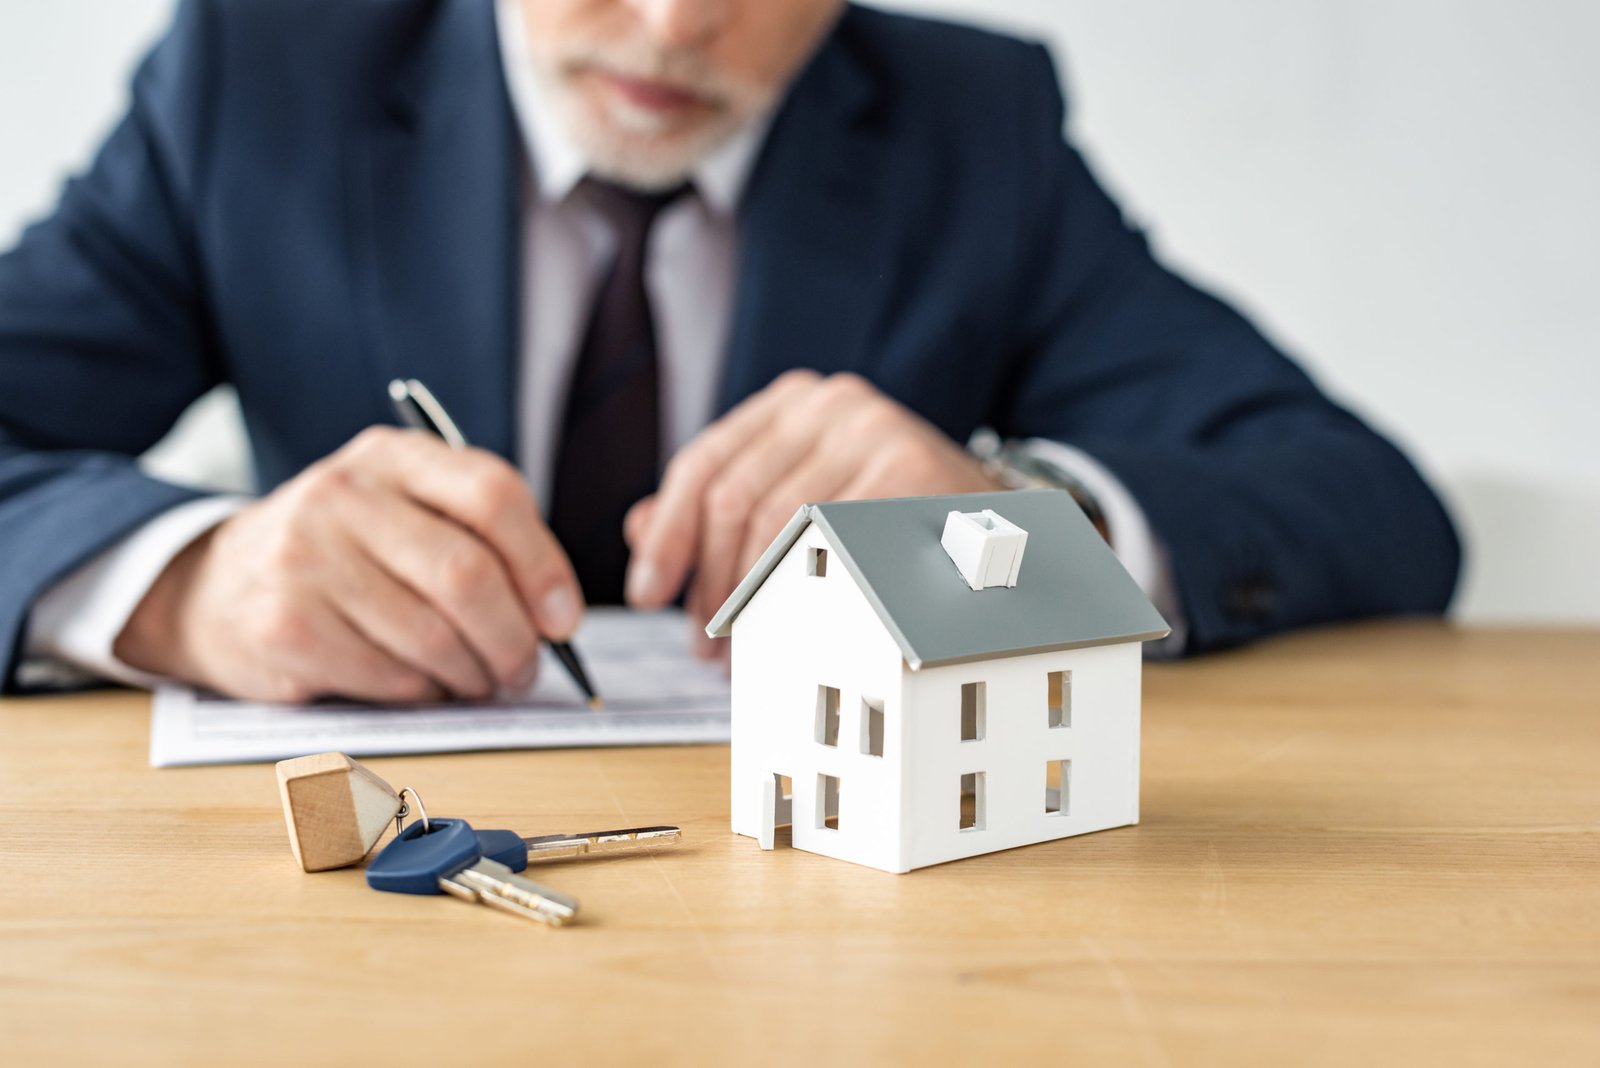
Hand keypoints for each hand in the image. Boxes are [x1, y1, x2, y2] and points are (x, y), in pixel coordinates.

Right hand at [114, 427, 582, 702]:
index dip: (543, 564)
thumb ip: (478, 537)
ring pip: (433, 636)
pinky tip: (423, 685)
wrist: (215, 586)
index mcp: (392, 456)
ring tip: (479, 681)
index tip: (563, 618)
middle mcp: (344, 495)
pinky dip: (424, 692)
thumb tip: (555, 616)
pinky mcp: (285, 626)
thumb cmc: (343, 553)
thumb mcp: (402, 509)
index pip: (493, 494)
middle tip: (525, 669)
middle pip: (468, 574)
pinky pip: (390, 675)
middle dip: (514, 638)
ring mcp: (306, 558)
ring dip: (473, 675)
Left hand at [622, 370, 1003, 652]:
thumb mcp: (801, 491)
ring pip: (776, 526)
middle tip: (702, 641)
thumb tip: (636, 529)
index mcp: (791, 402)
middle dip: (707, 579)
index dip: (666, 534)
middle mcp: (828, 403)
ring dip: (749, 596)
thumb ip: (721, 507)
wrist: (996, 511)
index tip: (646, 592)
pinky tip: (794, 626)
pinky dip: (802, 592)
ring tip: (742, 646)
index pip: (704, 463)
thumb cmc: (888, 509)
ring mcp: (872, 430)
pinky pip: (832, 542)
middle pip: (732, 498)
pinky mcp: (909, 469)